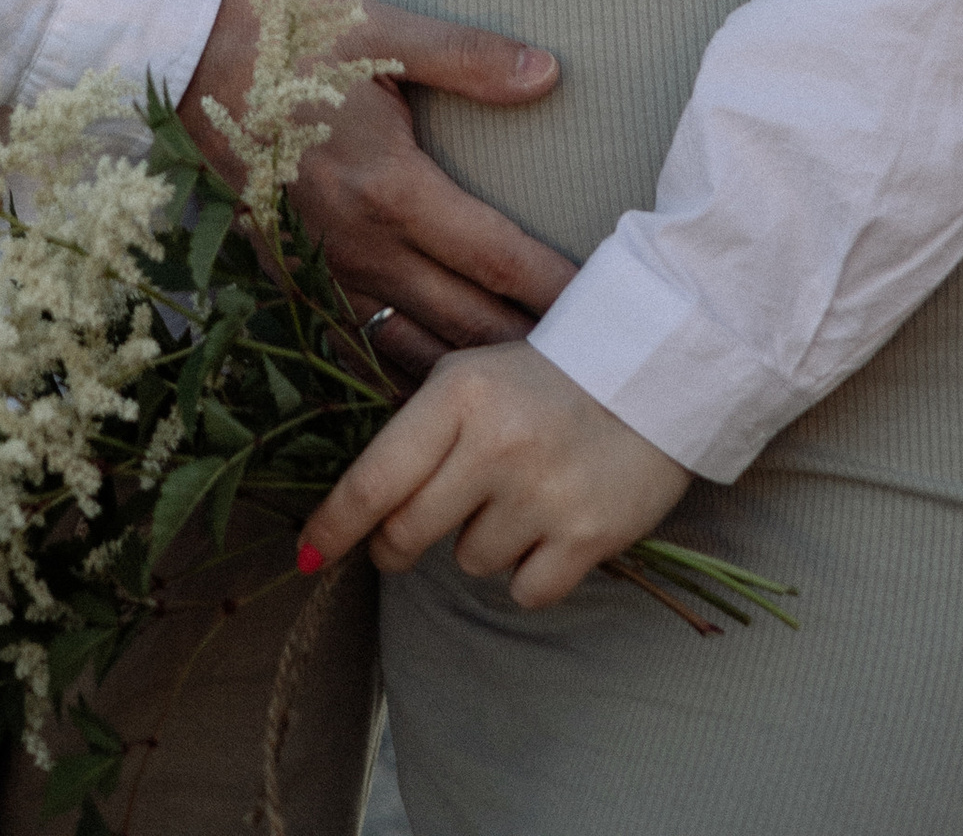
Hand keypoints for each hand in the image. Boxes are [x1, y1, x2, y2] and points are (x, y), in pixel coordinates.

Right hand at [182, 0, 574, 377]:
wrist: (192, 64)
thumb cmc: (294, 39)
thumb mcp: (382, 33)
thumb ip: (469, 58)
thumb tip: (549, 72)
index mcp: (392, 188)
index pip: (496, 257)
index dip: (555, 289)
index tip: (607, 314)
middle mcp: (361, 247)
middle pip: (466, 323)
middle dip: (530, 351)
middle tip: (590, 373)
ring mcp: (324, 273)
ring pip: (413, 352)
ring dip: (472, 377)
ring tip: (531, 396)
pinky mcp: (295, 282)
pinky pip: (358, 348)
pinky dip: (403, 377)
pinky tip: (438, 399)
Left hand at [299, 339, 689, 608]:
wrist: (653, 371)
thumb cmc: (544, 377)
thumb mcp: (470, 377)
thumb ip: (415, 434)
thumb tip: (357, 509)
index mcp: (458, 395)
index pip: (375, 481)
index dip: (334, 526)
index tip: (309, 553)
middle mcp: (496, 444)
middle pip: (409, 534)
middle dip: (399, 543)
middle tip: (415, 530)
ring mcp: (544, 493)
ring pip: (469, 562)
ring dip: (483, 542)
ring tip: (520, 494)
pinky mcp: (589, 536)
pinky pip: (525, 592)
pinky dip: (532, 572)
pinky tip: (552, 526)